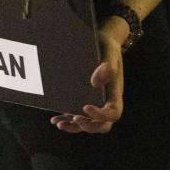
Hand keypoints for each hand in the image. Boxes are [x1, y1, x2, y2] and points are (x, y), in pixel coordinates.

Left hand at [50, 17, 124, 133]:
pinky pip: (76, 114)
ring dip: (74, 127)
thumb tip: (95, 82)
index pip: (113, 113)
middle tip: (75, 119)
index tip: (86, 107)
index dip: (101, 115)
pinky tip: (55, 119)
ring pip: (87, 123)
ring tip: (59, 124)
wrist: (102, 42)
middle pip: (102, 125)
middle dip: (88, 126)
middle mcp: (105, 102)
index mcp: (115, 94)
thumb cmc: (108, 48)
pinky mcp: (82, 98)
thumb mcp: (110, 53)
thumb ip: (107, 66)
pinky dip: (66, 119)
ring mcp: (94, 102)